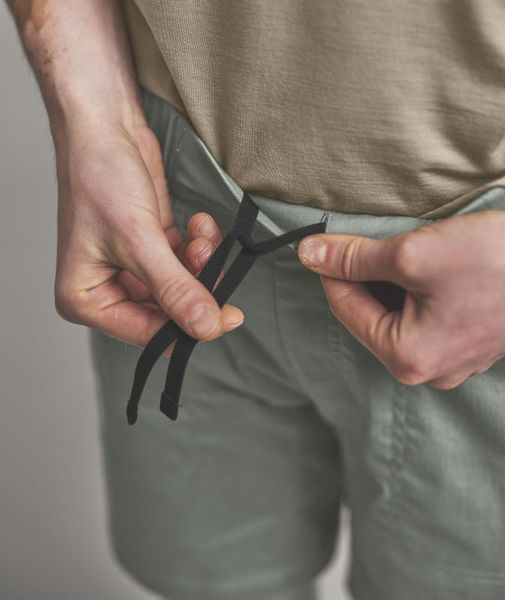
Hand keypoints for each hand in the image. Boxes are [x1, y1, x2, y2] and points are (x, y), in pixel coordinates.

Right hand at [53, 119, 243, 350]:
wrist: (104, 126)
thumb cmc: (99, 176)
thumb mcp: (138, 239)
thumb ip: (174, 288)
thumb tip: (205, 327)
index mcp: (86, 299)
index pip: (145, 332)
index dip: (187, 330)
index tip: (226, 319)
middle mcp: (107, 289)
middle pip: (166, 313)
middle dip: (196, 290)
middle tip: (218, 274)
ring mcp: (131, 269)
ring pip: (180, 288)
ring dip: (200, 266)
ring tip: (201, 239)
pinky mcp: (152, 248)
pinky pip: (184, 263)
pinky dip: (198, 248)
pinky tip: (199, 226)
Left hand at [297, 209, 504, 388]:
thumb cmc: (495, 262)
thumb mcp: (413, 254)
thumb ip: (355, 257)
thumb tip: (310, 253)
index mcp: (407, 358)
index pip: (345, 308)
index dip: (331, 270)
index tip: (324, 241)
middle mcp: (428, 369)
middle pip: (370, 314)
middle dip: (364, 276)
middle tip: (371, 240)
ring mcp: (451, 358)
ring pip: (397, 313)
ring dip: (391, 280)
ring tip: (408, 251)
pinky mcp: (468, 340)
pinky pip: (424, 315)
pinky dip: (416, 289)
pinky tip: (431, 267)